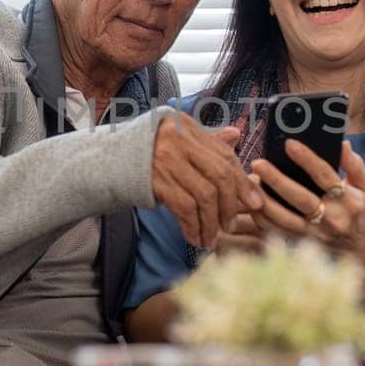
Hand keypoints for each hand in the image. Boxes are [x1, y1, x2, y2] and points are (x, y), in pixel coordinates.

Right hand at [151, 113, 261, 247]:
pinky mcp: (155, 181)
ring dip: (211, 222)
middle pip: (219, 176)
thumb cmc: (149, 151)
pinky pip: (184, 208)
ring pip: (203, 196)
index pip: (225, 156)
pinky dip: (193, 226)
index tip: (255, 204)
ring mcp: (166, 160)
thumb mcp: (179, 138)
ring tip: (212, 238)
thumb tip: (236, 135)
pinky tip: (195, 238)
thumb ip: (207, 140)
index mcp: (189, 128)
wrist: (109, 161)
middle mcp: (179, 140)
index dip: (243, 182)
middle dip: (230, 205)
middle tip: (231, 225)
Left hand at [247, 139, 364, 257]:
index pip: (325, 177)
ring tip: (249, 181)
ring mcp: (315, 234)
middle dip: (277, 180)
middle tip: (258, 163)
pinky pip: (276, 230)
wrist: (357, 247)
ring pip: (284, 219)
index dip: (307, 159)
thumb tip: (343, 143)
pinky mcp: (301, 242)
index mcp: (349, 201)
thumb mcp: (364, 185)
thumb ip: (354, 164)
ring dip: (264, 201)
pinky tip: (250, 200)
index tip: (289, 143)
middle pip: (301, 199)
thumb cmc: (358, 208)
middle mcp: (332, 219)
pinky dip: (261, 216)